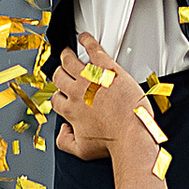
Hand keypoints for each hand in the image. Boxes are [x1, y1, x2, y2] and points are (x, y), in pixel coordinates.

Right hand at [53, 32, 155, 161]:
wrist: (132, 134)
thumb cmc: (113, 141)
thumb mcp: (81, 150)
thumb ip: (64, 141)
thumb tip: (62, 130)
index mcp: (71, 110)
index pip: (56, 98)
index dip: (59, 95)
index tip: (64, 93)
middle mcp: (77, 92)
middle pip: (59, 76)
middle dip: (60, 72)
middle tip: (64, 69)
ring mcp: (91, 79)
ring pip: (70, 61)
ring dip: (67, 55)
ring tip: (69, 52)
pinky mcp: (107, 69)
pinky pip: (93, 49)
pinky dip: (87, 41)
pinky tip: (85, 37)